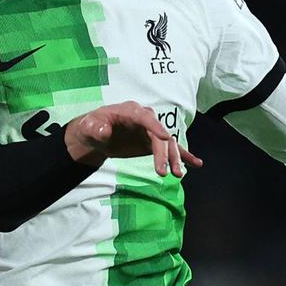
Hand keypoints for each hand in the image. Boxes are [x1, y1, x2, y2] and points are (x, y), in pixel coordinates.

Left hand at [64, 101, 202, 176]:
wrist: (94, 136)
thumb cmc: (91, 127)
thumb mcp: (89, 126)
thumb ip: (96, 128)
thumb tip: (104, 131)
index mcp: (131, 110)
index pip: (146, 117)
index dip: (156, 127)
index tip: (165, 138)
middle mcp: (145, 119)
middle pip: (159, 135)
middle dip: (164, 153)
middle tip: (163, 171)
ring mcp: (150, 131)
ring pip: (167, 144)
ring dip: (174, 158)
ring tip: (177, 174)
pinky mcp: (152, 143)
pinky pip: (170, 149)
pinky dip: (183, 155)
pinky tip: (196, 163)